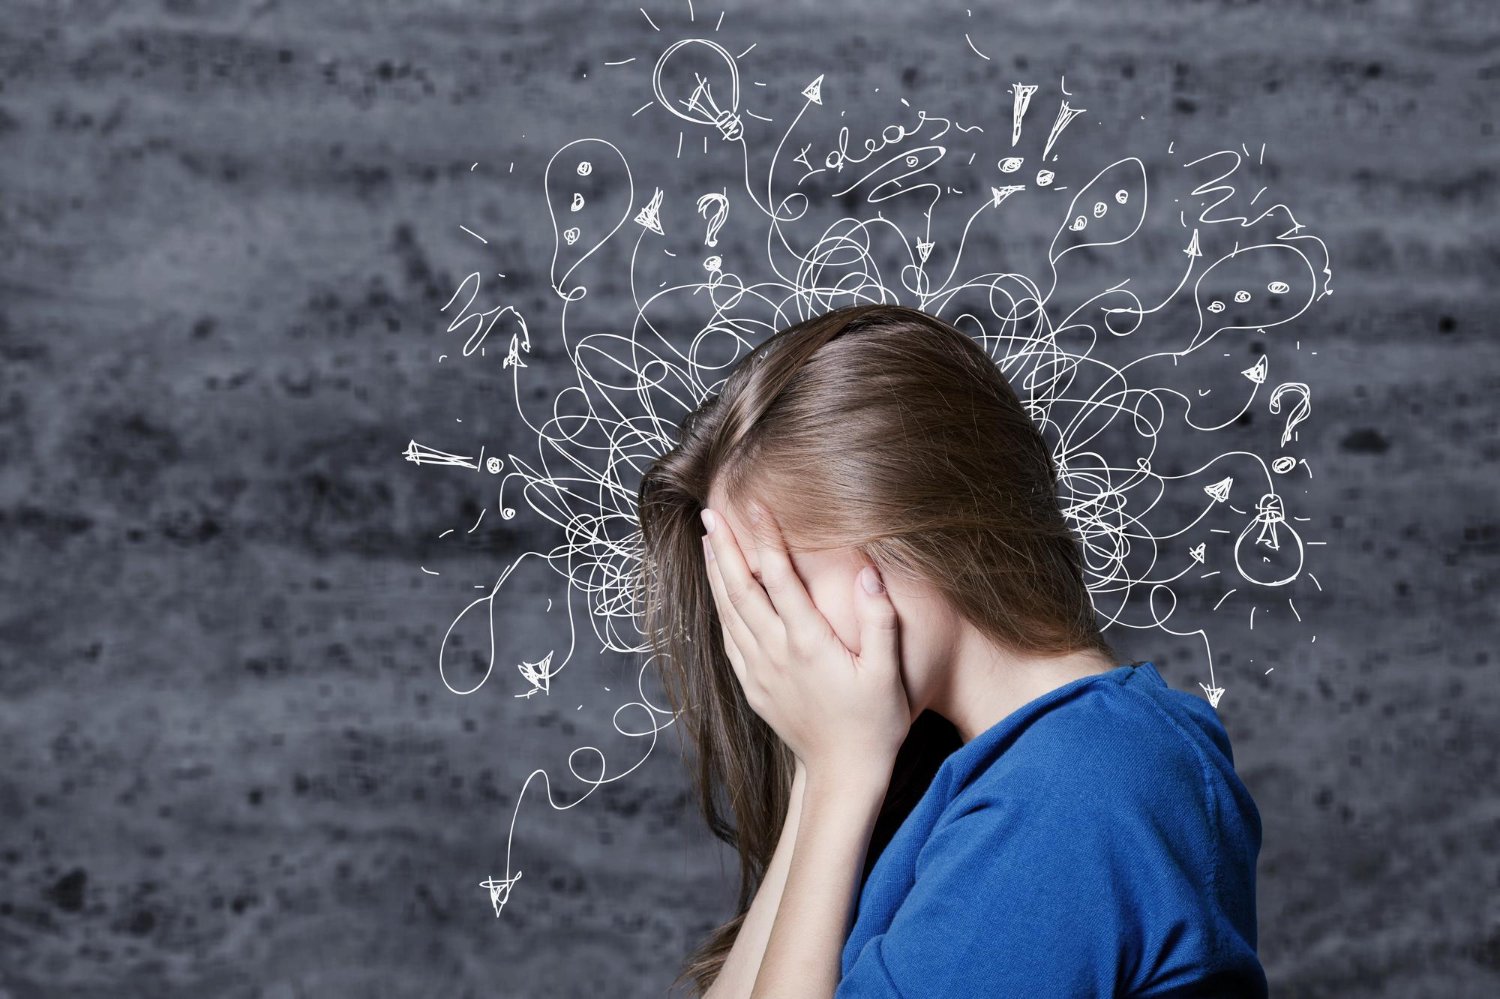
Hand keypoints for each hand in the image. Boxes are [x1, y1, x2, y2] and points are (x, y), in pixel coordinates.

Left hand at [701, 502, 910, 783]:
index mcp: (808, 643)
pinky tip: (718, 593)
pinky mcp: (753, 686)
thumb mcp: (888, 673)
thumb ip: (879, 620)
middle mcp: (776, 653)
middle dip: (725, 547)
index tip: (753, 505)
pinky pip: (729, 639)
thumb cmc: (875, 723)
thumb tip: (867, 570)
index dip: (765, 538)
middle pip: (741, 589)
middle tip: (710, 512)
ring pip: (728, 612)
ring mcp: (760, 671)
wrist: (843, 774)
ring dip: (716, 573)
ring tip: (708, 540)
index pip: (779, 578)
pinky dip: (719, 609)